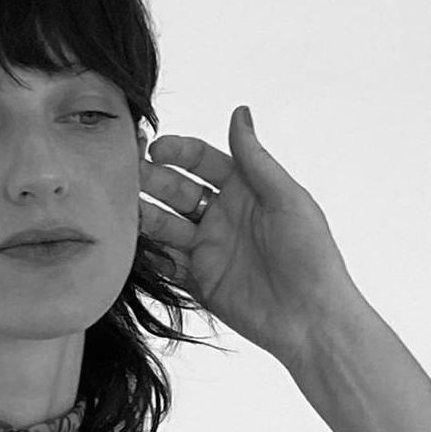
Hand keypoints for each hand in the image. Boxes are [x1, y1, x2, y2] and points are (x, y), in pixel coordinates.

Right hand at [138, 107, 361, 370]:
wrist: (311, 319)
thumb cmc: (311, 256)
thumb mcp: (286, 199)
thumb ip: (256, 159)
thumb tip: (239, 112)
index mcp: (245, 190)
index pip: (201, 160)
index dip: (177, 151)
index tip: (155, 149)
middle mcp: (223, 216)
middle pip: (176, 190)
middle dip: (150, 180)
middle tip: (124, 174)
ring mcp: (209, 249)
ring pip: (165, 225)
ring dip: (142, 215)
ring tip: (118, 207)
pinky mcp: (200, 281)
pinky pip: (166, 263)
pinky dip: (148, 254)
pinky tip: (131, 244)